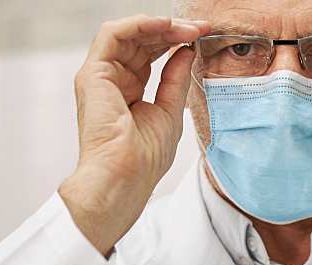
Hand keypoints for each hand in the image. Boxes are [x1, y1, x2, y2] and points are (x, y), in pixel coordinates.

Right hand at [59, 15, 209, 255]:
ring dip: (160, 26)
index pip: (151, 55)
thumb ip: (176, 79)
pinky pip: (113, 34)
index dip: (175, 42)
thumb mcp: (171, 111)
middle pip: (141, 41)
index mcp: (129, 91)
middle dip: (172, 30)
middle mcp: (112, 80)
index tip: (202, 37)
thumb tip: (186, 51)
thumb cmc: (145, 157)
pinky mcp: (92, 74)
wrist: (127, 176)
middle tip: (200, 28)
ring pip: (128, 34)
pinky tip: (164, 26)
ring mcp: (100, 76)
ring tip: (187, 28)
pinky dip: (139, 25)